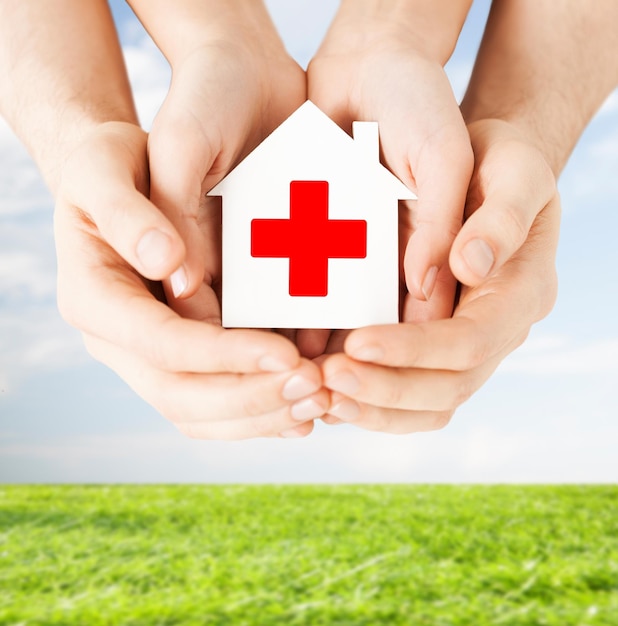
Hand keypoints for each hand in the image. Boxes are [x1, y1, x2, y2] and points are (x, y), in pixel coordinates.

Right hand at [54, 122, 328, 439]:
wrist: (115, 184)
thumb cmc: (109, 167)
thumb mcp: (104, 168)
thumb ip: (128, 214)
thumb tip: (170, 265)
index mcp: (94, 299)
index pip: (160, 344)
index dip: (223, 355)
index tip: (286, 356)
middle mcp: (116, 341)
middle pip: (180, 395)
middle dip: (251, 397)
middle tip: (315, 389)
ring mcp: (144, 356)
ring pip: (199, 413)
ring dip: (260, 415)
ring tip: (318, 403)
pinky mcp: (176, 358)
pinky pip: (213, 404)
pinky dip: (256, 412)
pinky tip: (300, 408)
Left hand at [320, 119, 558, 431]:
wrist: (487, 173)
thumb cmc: (502, 165)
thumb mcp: (514, 171)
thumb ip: (499, 219)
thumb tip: (468, 268)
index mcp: (522, 294)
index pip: (471, 342)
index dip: (414, 350)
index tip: (356, 343)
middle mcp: (498, 331)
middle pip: (448, 388)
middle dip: (385, 389)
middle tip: (325, 379)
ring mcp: (468, 344)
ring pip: (428, 404)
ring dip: (374, 407)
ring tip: (319, 396)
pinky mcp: (437, 344)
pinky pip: (409, 390)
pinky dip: (370, 399)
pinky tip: (327, 391)